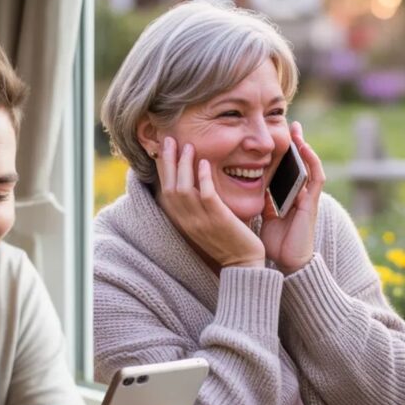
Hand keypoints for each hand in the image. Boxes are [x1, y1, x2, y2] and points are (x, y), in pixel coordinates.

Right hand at [157, 136, 265, 268]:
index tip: (163, 149)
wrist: (242, 265)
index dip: (163, 169)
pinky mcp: (218, 219)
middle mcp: (187, 221)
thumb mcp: (205, 223)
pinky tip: (205, 162)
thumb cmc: (227, 241)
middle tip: (169, 139)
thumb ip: (198, 205)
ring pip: (184, 189)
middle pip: (169, 187)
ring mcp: (200, 221)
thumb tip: (195, 183)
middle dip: (168, 161)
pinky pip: (206, 195)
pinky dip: (204, 177)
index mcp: (182, 221)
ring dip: (184, 165)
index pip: (165, 191)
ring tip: (187, 146)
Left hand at [260, 122, 324, 273]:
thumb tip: (247, 190)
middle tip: (287, 124)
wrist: (288, 264)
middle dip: (292, 145)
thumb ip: (261, 204)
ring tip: (296, 128)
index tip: (270, 138)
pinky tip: (304, 146)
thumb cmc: (276, 244)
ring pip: (307, 165)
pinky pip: (315, 176)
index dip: (279, 154)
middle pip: (296, 164)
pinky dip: (311, 160)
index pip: (283, 170)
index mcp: (286, 197)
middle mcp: (298, 194)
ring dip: (303, 146)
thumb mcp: (264, 219)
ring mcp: (307, 197)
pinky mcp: (312, 202)